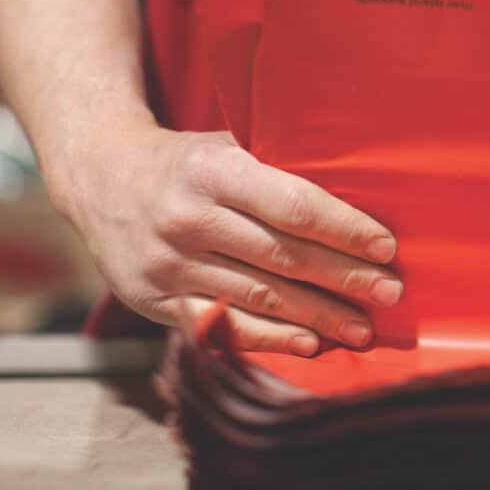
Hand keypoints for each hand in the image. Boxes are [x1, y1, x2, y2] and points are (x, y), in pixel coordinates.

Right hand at [52, 126, 400, 354]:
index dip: (343, 229)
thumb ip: (279, 167)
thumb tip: (361, 193)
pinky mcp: (155, 302)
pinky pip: (222, 326)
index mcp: (211, 171)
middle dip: (344, 278)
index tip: (385, 246)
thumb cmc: (187, 161)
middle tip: (391, 292)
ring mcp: (167, 265)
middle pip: (281, 257)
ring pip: (257, 297)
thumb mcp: (227, 145)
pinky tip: (309, 344)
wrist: (98, 176)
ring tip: (363, 328)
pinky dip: (270, 339)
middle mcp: (186, 219)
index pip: (292, 206)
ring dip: (317, 317)